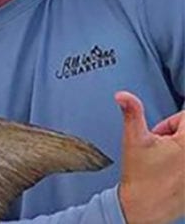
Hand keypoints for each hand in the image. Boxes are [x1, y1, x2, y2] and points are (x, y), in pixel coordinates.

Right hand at [115, 91, 184, 223]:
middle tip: (160, 149)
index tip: (158, 136)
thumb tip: (123, 96)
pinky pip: (184, 165)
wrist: (145, 206)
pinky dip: (180, 165)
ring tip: (165, 162)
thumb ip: (132, 112)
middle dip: (174, 137)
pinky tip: (170, 174)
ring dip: (178, 151)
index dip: (168, 124)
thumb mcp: (134, 138)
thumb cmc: (141, 177)